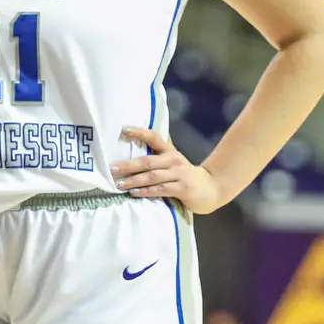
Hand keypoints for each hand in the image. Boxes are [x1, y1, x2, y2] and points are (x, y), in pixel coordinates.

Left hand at [110, 127, 225, 213]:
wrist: (211, 188)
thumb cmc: (185, 175)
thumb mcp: (173, 161)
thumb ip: (158, 155)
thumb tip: (134, 146)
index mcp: (170, 151)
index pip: (154, 137)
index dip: (139, 132)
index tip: (123, 130)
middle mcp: (174, 160)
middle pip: (148, 161)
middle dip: (128, 165)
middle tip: (112, 169)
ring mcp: (179, 174)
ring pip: (152, 176)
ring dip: (134, 181)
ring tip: (119, 184)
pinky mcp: (182, 188)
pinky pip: (160, 189)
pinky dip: (146, 192)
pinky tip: (134, 193)